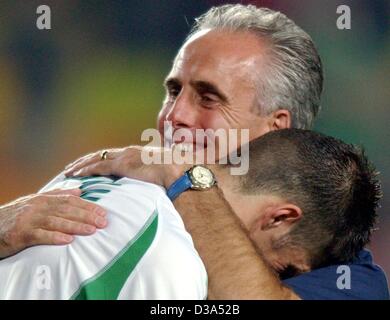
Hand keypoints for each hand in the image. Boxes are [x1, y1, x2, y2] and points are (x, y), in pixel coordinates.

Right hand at [0, 188, 106, 257]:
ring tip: (91, 230)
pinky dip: (55, 237)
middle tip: (103, 222)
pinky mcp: (20, 234)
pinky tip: (68, 240)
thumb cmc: (16, 215)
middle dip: (87, 215)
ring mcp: (28, 220)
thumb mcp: (36, 202)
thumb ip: (57, 195)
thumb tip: (80, 190)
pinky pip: (40, 235)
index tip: (103, 212)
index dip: (88, 206)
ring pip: (56, 221)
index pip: (70, 200)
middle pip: (66, 210)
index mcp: (43, 198)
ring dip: (76, 226)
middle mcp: (37, 207)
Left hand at [64, 147, 187, 187]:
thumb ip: (152, 175)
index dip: (99, 159)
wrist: (177, 170)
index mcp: (135, 154)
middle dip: (85, 161)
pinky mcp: (122, 165)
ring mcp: (123, 157)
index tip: (89, 164)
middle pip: (100, 155)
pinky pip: (98, 167)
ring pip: (95, 159)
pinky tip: (75, 175)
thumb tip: (154, 182)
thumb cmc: (173, 173)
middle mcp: (127, 152)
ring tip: (68, 171)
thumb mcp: (160, 172)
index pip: (112, 155)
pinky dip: (84, 171)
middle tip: (72, 167)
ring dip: (80, 165)